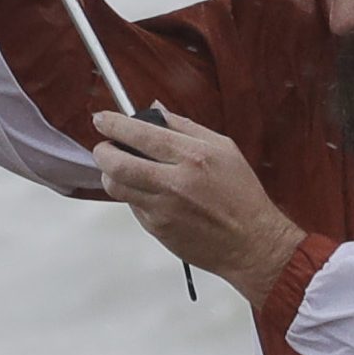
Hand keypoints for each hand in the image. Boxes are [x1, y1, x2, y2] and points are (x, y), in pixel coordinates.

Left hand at [93, 108, 303, 307]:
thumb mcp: (224, 150)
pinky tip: (152, 194)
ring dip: (112, 175)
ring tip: (124, 170)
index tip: (102, 120)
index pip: (141, 134)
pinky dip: (134, 195)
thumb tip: (155, 110)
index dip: (114, 125)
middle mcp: (176, 183)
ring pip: (116, 187)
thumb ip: (186, 127)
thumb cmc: (242, 196)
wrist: (252, 243)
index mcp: (194, 157)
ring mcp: (163, 209)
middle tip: (105, 148)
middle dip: (102, 151)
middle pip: (116, 163)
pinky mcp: (157, 229)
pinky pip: (132, 206)